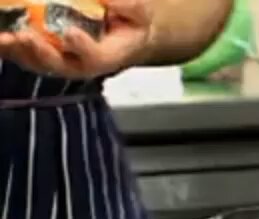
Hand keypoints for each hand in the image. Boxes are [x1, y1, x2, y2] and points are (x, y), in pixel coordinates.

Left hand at [0, 0, 153, 79]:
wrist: (118, 33)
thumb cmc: (129, 23)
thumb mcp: (138, 13)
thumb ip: (129, 6)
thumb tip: (110, 0)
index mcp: (107, 57)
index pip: (95, 58)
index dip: (82, 47)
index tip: (70, 32)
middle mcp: (80, 64)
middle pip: (59, 66)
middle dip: (41, 52)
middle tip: (26, 36)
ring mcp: (57, 61)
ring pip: (35, 62)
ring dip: (17, 51)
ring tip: (4, 38)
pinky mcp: (39, 54)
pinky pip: (20, 53)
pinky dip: (7, 46)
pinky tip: (0, 35)